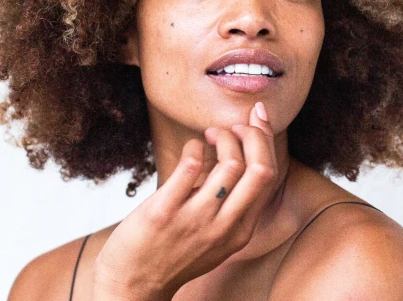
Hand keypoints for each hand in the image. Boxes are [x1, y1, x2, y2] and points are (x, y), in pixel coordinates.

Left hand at [92, 101, 278, 299]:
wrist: (133, 285)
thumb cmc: (175, 251)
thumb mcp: (217, 236)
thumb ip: (232, 205)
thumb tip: (241, 153)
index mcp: (241, 230)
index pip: (269, 176)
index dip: (266, 140)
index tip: (257, 118)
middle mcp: (225, 226)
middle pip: (261, 169)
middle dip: (255, 135)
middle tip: (235, 125)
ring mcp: (196, 220)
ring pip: (231, 164)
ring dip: (223, 136)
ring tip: (209, 134)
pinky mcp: (165, 211)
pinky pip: (191, 165)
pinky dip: (195, 145)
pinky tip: (191, 147)